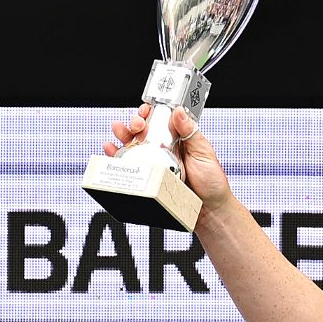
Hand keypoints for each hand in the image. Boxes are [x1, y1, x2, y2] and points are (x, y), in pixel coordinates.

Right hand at [105, 106, 235, 215]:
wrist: (209, 210)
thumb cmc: (211, 183)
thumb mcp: (204, 152)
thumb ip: (191, 132)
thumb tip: (178, 112)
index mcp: (178, 139)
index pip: (160, 120)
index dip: (150, 112)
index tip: (146, 110)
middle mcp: (163, 149)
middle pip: (143, 130)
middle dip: (135, 122)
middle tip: (137, 124)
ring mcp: (154, 163)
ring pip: (132, 144)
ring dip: (122, 133)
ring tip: (119, 130)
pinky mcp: (148, 178)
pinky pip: (128, 165)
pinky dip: (116, 155)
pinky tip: (111, 149)